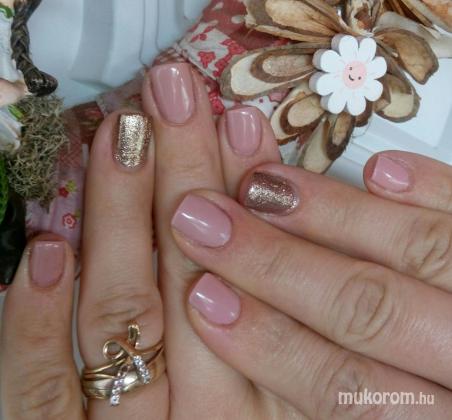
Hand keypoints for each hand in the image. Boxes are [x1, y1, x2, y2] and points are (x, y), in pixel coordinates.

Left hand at [0, 62, 280, 418]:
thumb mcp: (268, 393)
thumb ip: (270, 332)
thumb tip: (258, 225)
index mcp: (262, 394)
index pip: (261, 277)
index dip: (251, 196)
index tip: (242, 125)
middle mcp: (206, 409)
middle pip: (198, 279)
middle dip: (191, 177)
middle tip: (179, 99)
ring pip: (125, 320)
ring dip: (121, 219)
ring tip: (122, 138)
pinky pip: (43, 396)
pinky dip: (38, 326)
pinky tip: (44, 253)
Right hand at [169, 149, 451, 417]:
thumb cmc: (432, 392)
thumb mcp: (394, 411)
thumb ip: (346, 389)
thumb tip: (255, 333)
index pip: (345, 388)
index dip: (269, 344)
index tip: (203, 300)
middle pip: (370, 310)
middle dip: (276, 264)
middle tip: (207, 221)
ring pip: (423, 250)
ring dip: (336, 214)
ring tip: (265, 185)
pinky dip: (435, 189)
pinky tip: (383, 170)